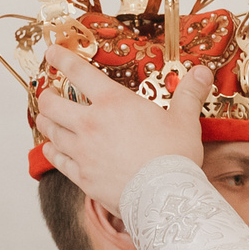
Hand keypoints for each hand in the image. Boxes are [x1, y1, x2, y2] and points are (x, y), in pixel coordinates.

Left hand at [34, 47, 210, 202]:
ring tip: (46, 118)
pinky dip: (51, 152)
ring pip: (50, 131)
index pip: (79, 72)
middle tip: (49, 94)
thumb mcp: (185, 119)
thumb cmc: (174, 156)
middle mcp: (90, 123)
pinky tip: (51, 148)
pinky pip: (57, 160)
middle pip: (53, 103)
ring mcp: (82, 151)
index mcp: (113, 102)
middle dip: (47, 96)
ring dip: (46, 122)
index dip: (62, 58)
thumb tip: (202, 72)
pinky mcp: (81, 176)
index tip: (52, 52)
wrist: (163, 197)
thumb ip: (188, 93)